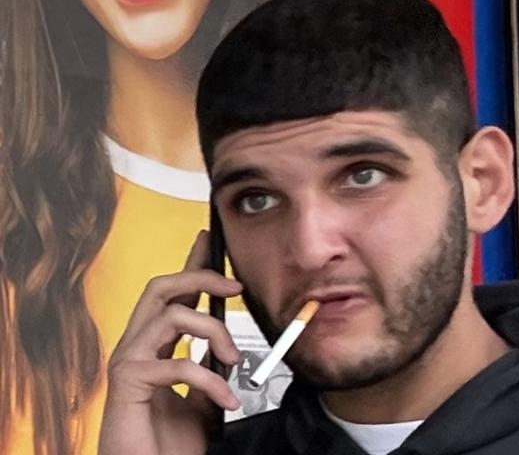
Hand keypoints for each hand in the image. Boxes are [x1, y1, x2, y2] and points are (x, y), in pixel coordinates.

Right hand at [98, 230, 242, 454]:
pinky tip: (226, 400)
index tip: (208, 241)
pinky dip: (211, 380)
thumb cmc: (165, 443)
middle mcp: (137, 344)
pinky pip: (176, 363)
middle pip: (162, 287)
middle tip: (234, 287)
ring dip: (214, 332)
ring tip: (234, 359)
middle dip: (200, 276)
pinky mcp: (127, 381)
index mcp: (156, 343)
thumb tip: (229, 349)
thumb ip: (210, 371)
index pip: (172, 292)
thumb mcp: (200, 399)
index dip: (191, 264)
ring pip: (171, 315)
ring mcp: (128, 360)